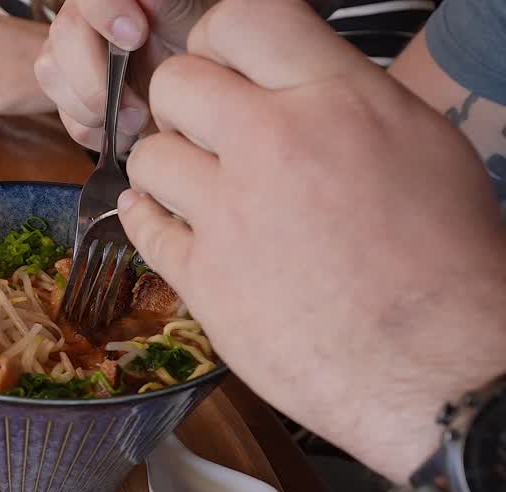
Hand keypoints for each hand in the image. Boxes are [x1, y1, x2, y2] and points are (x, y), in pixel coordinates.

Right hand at [34, 0, 215, 151]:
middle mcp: (82, 19)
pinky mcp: (69, 96)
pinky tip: (124, 132)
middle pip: (65, 36)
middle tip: (136, 102)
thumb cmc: (191, 41)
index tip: (136, 38)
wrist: (189, 80)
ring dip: (94, 110)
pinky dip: (95, 133)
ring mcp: (68, 58)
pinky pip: (65, 117)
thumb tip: (149, 2)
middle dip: (98, 78)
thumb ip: (168, 5)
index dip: (106, 14)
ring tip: (136, 120)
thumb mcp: (190, 17)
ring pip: (52, 76)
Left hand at [116, 0, 505, 481]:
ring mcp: (231, 212)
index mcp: (337, 99)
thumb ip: (341, 101)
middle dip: (184, 103)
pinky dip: (148, 220)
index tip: (221, 67)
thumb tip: (291, 83)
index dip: (219, 41)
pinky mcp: (204, 277)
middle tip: (202, 133)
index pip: (241, 18)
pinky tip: (168, 222)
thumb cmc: (444, 261)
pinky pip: (140, 227)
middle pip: (176, 82)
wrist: (437, 364)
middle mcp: (275, 143)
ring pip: (148, 155)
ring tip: (193, 187)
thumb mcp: (419, 145)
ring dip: (164, 167)